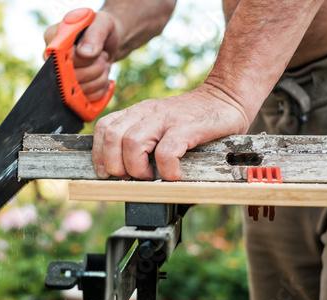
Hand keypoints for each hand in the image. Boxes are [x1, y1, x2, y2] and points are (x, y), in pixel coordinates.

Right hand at [44, 10, 119, 101]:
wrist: (108, 42)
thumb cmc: (102, 29)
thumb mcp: (102, 23)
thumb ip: (94, 34)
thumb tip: (85, 54)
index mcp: (52, 38)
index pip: (61, 58)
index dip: (82, 61)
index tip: (97, 54)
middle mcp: (51, 59)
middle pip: (70, 77)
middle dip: (96, 68)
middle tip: (103, 56)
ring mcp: (58, 77)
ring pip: (79, 92)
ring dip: (100, 79)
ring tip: (103, 65)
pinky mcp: (69, 91)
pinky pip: (85, 100)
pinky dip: (100, 91)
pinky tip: (103, 78)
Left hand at [92, 84, 249, 179]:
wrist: (227, 96)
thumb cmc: (193, 118)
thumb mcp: (160, 123)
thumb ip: (142, 138)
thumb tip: (125, 170)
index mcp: (138, 112)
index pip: (104, 127)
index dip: (99, 153)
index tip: (105, 172)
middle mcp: (147, 112)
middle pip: (112, 137)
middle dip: (116, 165)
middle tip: (132, 176)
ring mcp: (166, 118)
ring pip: (132, 143)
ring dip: (138, 167)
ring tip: (151, 176)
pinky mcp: (187, 127)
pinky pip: (166, 151)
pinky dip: (166, 169)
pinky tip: (175, 174)